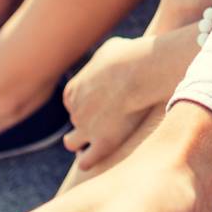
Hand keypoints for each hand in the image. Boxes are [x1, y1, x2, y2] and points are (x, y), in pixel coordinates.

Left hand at [62, 37, 155, 170]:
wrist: (139, 71)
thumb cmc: (129, 56)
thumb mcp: (109, 50)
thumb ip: (102, 61)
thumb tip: (109, 62)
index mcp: (73, 90)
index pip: (73, 103)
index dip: (87, 105)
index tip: (102, 105)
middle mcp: (74, 111)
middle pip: (75, 122)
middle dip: (88, 123)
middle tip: (107, 122)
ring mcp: (86, 129)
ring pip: (73, 144)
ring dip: (82, 145)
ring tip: (98, 143)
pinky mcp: (102, 144)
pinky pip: (86, 162)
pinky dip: (91, 160)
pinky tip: (102, 155)